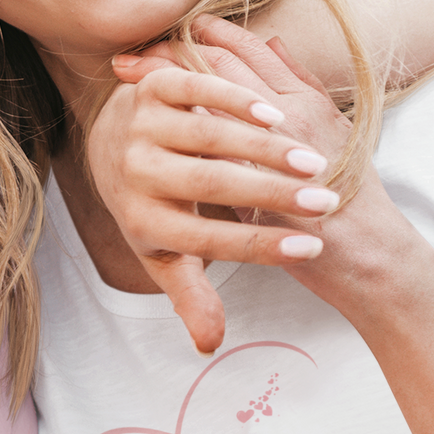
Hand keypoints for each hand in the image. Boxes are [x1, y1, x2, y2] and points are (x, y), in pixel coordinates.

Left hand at [85, 18, 349, 350]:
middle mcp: (134, 173)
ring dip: (264, 149)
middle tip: (325, 206)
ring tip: (313, 165)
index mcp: (141, 221)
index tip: (311, 249)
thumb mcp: (167, 256)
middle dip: (270, 196)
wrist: (108, 144)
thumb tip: (210, 344)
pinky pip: (194, 89)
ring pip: (206, 136)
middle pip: (208, 185)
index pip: (204, 239)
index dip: (258, 246)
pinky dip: (234, 100)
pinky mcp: (149, 89)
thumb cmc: (153, 208)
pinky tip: (276, 116)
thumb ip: (191, 296)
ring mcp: (138, 127)